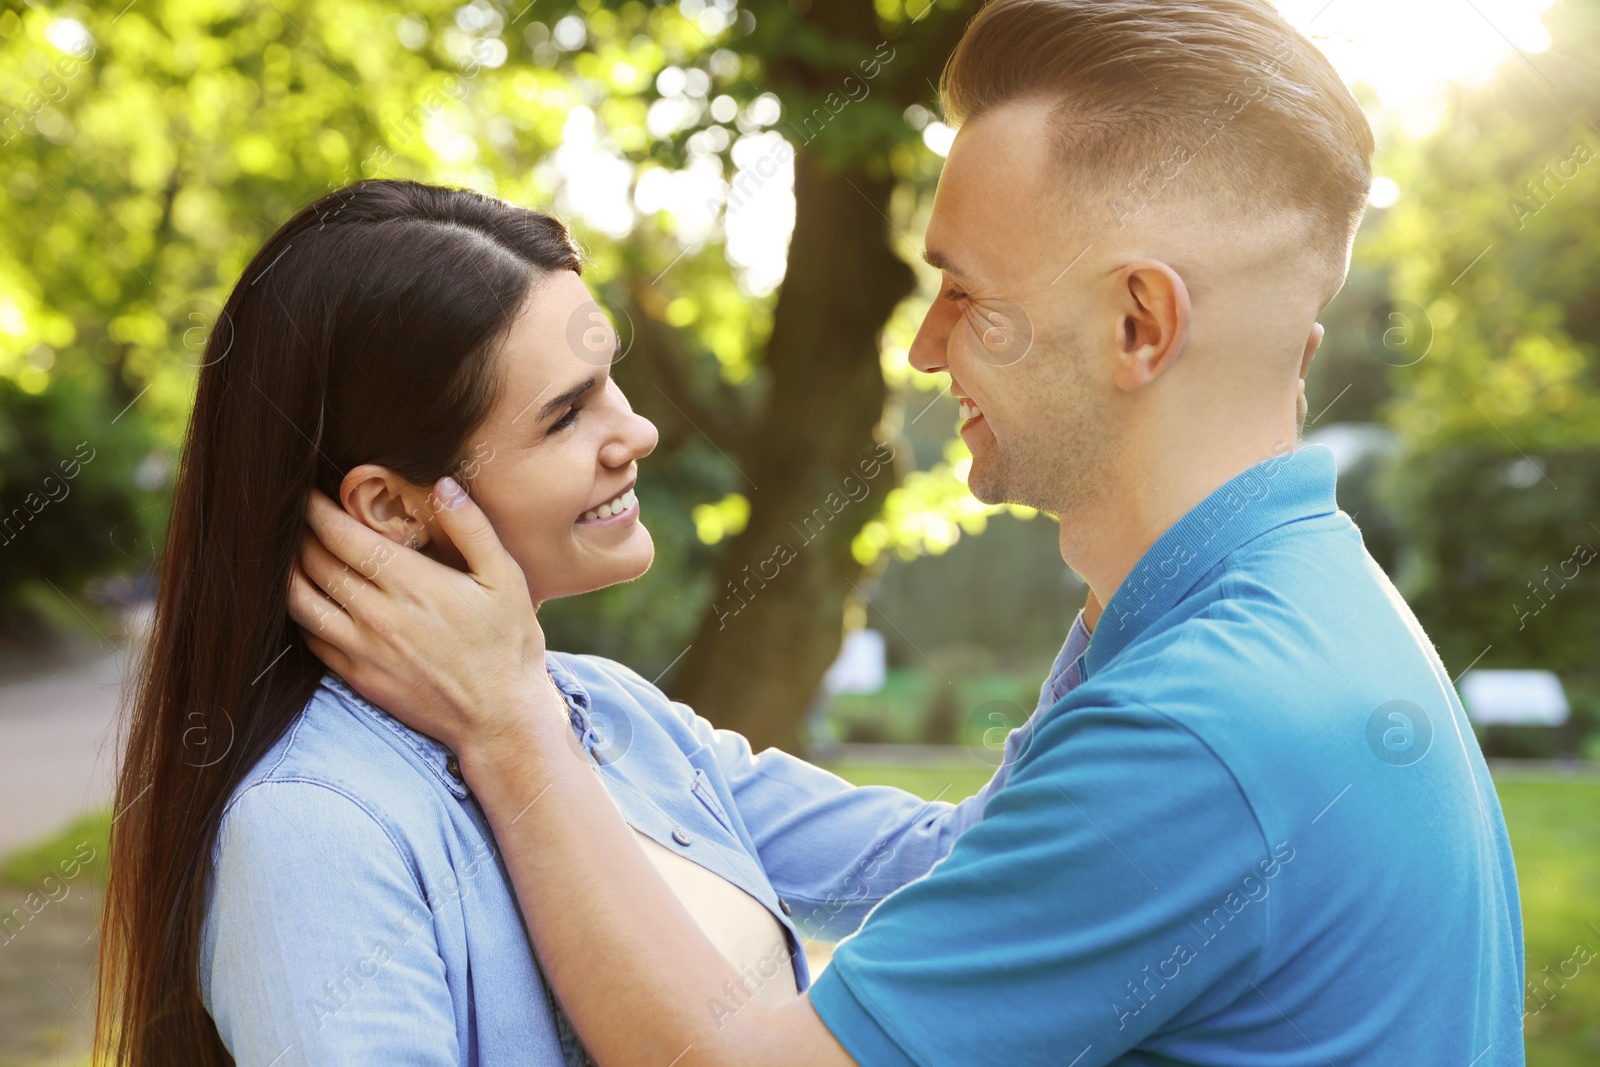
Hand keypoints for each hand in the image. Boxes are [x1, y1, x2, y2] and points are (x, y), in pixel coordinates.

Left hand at [287, 476, 556, 755]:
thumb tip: (442, 485)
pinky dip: (302, 613)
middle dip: (299, 533)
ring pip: (301, 601)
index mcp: (412, 582)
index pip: (342, 534)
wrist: (502, 718)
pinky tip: (307, 600)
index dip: (317, 509)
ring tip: (288, 552)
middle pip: (314, 562)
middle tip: (293, 514)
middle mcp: (378, 614)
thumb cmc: (509, 644)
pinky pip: (312, 639)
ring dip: (287, 572)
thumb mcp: (505, 579)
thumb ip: (472, 528)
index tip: (309, 491)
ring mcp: (363, 649)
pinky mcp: (358, 676)